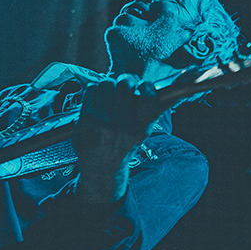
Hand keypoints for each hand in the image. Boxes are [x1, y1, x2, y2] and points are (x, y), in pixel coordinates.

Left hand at [72, 74, 162, 204]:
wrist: (100, 168)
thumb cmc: (122, 146)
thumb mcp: (142, 133)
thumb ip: (151, 112)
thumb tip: (163, 90)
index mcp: (140, 126)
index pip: (149, 97)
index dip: (147, 87)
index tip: (144, 86)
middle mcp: (123, 124)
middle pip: (125, 84)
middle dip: (125, 81)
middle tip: (123, 87)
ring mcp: (104, 121)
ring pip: (107, 83)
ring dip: (107, 85)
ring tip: (108, 94)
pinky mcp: (87, 118)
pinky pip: (92, 89)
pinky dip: (94, 90)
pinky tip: (96, 100)